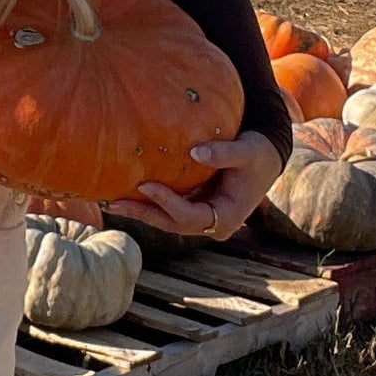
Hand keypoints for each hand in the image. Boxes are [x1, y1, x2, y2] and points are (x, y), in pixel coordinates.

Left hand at [103, 132, 284, 243]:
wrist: (266, 157)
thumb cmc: (258, 153)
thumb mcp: (247, 151)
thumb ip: (223, 153)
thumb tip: (194, 152)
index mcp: (228, 217)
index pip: (191, 217)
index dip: (167, 203)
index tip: (145, 185)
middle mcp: (213, 224)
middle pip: (171, 224)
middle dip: (142, 214)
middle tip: (113, 203)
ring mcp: (202, 218)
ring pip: (165, 220)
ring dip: (140, 211)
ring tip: (109, 202)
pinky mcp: (194, 207)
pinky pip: (167, 209)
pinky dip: (148, 202)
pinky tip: (125, 194)